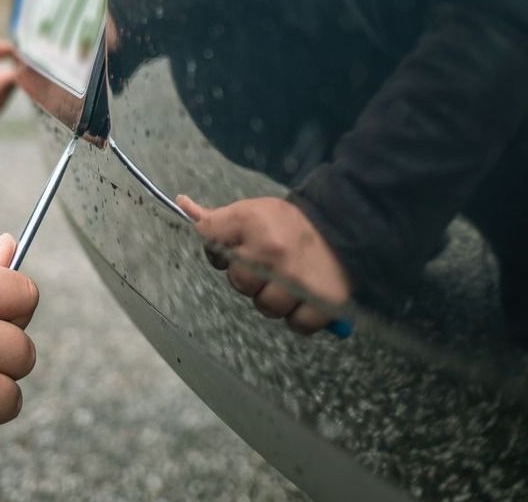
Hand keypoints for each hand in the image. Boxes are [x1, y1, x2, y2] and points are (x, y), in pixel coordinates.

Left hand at [176, 195, 350, 334]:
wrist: (346, 225)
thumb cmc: (290, 222)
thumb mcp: (252, 210)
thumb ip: (217, 218)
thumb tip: (182, 203)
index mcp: (253, 224)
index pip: (211, 240)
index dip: (221, 250)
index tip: (240, 246)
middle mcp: (272, 254)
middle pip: (239, 284)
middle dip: (251, 277)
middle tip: (271, 265)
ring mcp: (298, 282)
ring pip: (266, 307)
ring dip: (275, 299)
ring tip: (289, 281)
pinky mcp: (323, 303)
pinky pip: (296, 324)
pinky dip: (299, 316)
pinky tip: (304, 298)